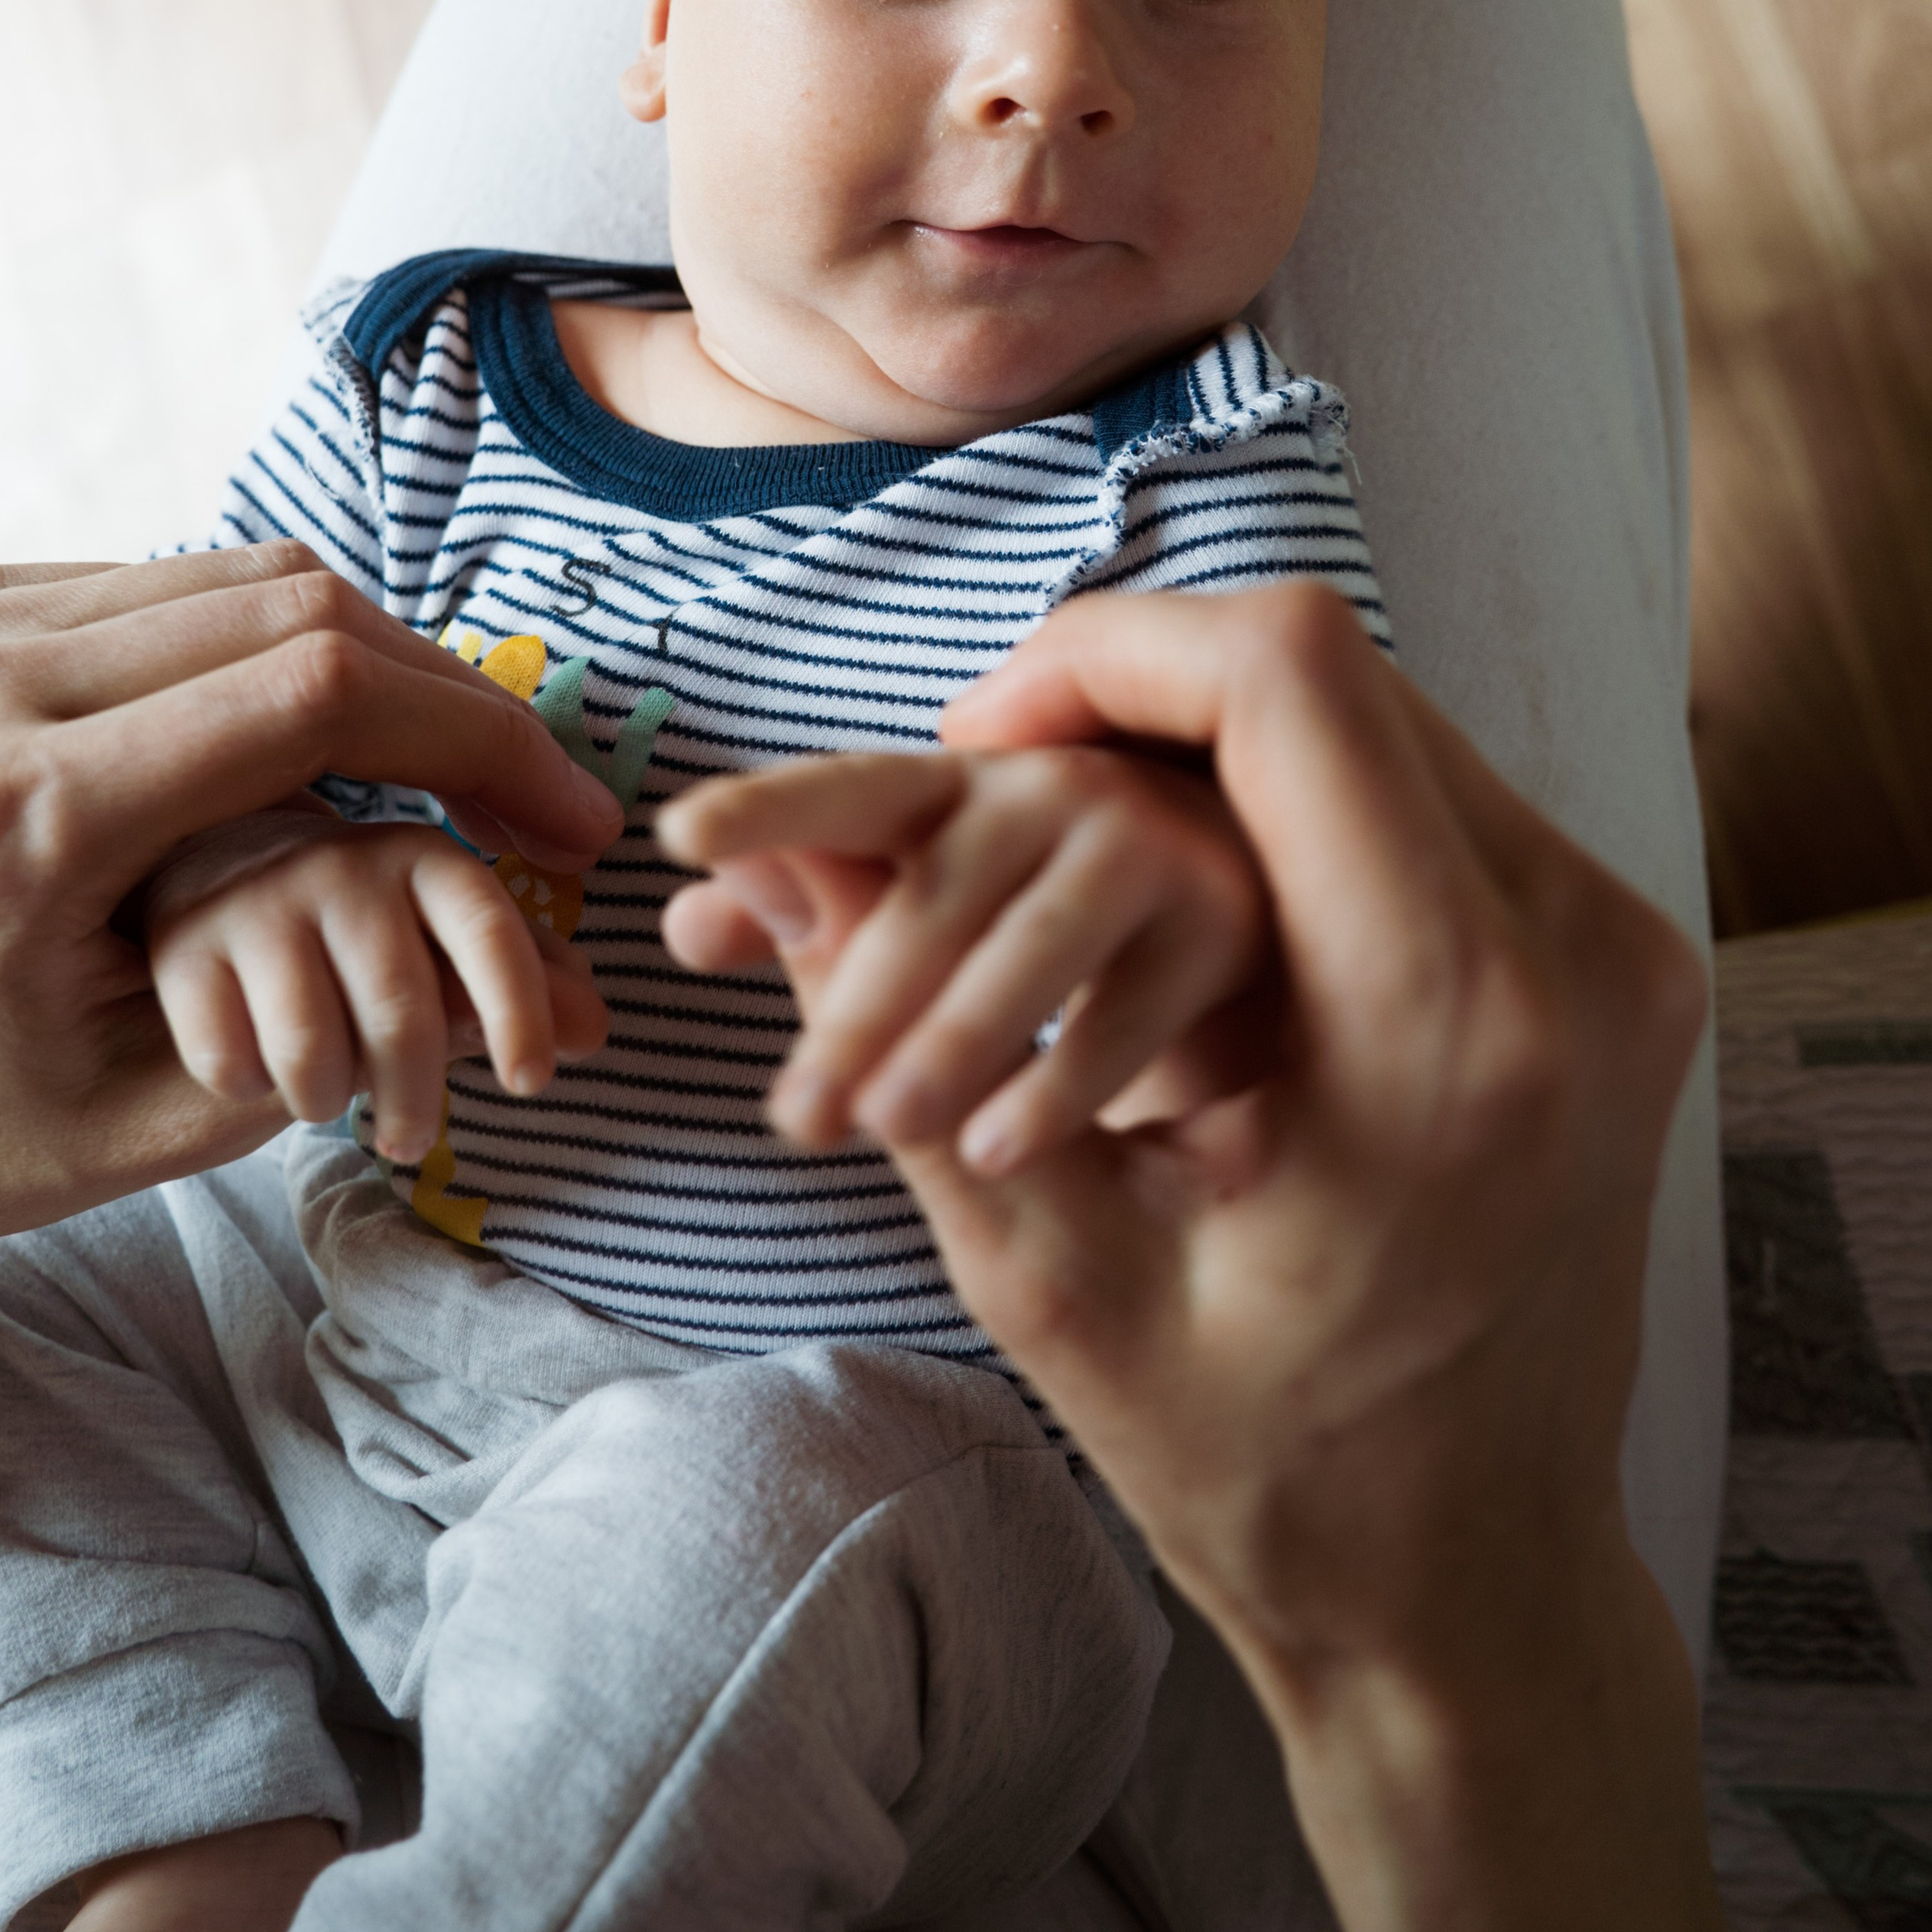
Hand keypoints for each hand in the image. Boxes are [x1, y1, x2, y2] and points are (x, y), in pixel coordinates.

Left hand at [0, 550, 623, 1237]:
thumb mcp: (116, 1127)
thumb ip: (303, 1034)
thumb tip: (458, 934)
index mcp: (37, 815)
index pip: (322, 696)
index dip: (481, 737)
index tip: (568, 821)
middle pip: (299, 609)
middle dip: (454, 694)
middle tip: (540, 796)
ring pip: (237, 579)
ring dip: (377, 662)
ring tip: (454, 765)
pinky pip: (161, 590)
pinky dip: (275, 646)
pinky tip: (325, 738)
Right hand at [147, 813, 608, 1166]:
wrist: (216, 871)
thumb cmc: (358, 927)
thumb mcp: (445, 946)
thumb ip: (524, 985)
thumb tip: (594, 1031)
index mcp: (426, 856)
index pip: (491, 930)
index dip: (519, 1011)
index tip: (531, 1086)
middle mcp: (342, 862)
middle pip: (402, 1013)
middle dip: (418, 1099)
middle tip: (414, 1140)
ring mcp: (255, 899)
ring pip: (313, 1049)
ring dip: (329, 1100)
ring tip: (329, 1097)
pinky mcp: (181, 944)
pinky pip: (231, 1060)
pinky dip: (252, 1088)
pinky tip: (257, 1068)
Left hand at [658, 743, 1271, 1173]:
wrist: (1251, 916)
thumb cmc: (1048, 910)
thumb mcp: (930, 908)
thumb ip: (815, 919)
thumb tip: (689, 922)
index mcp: (958, 785)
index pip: (848, 792)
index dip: (767, 809)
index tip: (680, 836)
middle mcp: (1050, 792)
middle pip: (931, 897)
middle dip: (855, 1008)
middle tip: (793, 1119)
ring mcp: (1145, 845)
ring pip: (1029, 949)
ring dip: (951, 1039)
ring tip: (883, 1127)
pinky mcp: (1224, 918)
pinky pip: (1129, 1012)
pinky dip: (1059, 1084)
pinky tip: (996, 1147)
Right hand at [664, 581, 1734, 1931]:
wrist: (1475, 1586)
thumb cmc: (1263, 1473)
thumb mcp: (1053, 1279)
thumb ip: (916, 1058)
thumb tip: (772, 862)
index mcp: (1449, 1030)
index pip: (1282, 681)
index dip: (1095, 656)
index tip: (968, 736)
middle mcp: (1575, 953)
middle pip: (1331, 669)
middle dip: (1127, 691)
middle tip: (983, 774)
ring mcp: (1616, 947)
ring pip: (1380, 712)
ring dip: (1203, 738)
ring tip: (1060, 820)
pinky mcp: (1611, 961)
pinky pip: (1429, 789)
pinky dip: (1284, 793)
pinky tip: (1177, 873)